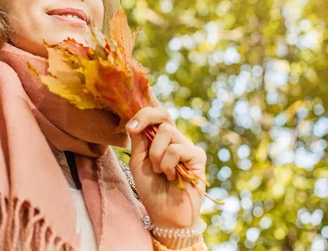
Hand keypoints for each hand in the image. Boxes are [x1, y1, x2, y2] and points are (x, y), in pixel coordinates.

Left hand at [125, 93, 206, 228]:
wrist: (165, 215)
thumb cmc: (152, 190)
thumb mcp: (138, 162)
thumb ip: (139, 141)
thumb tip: (137, 119)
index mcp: (161, 139)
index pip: (156, 115)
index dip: (143, 112)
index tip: (129, 126)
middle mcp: (176, 139)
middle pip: (163, 114)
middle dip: (145, 117)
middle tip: (132, 129)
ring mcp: (188, 146)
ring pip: (166, 131)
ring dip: (156, 154)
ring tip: (160, 172)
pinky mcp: (198, 156)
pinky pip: (176, 149)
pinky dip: (167, 164)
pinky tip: (172, 177)